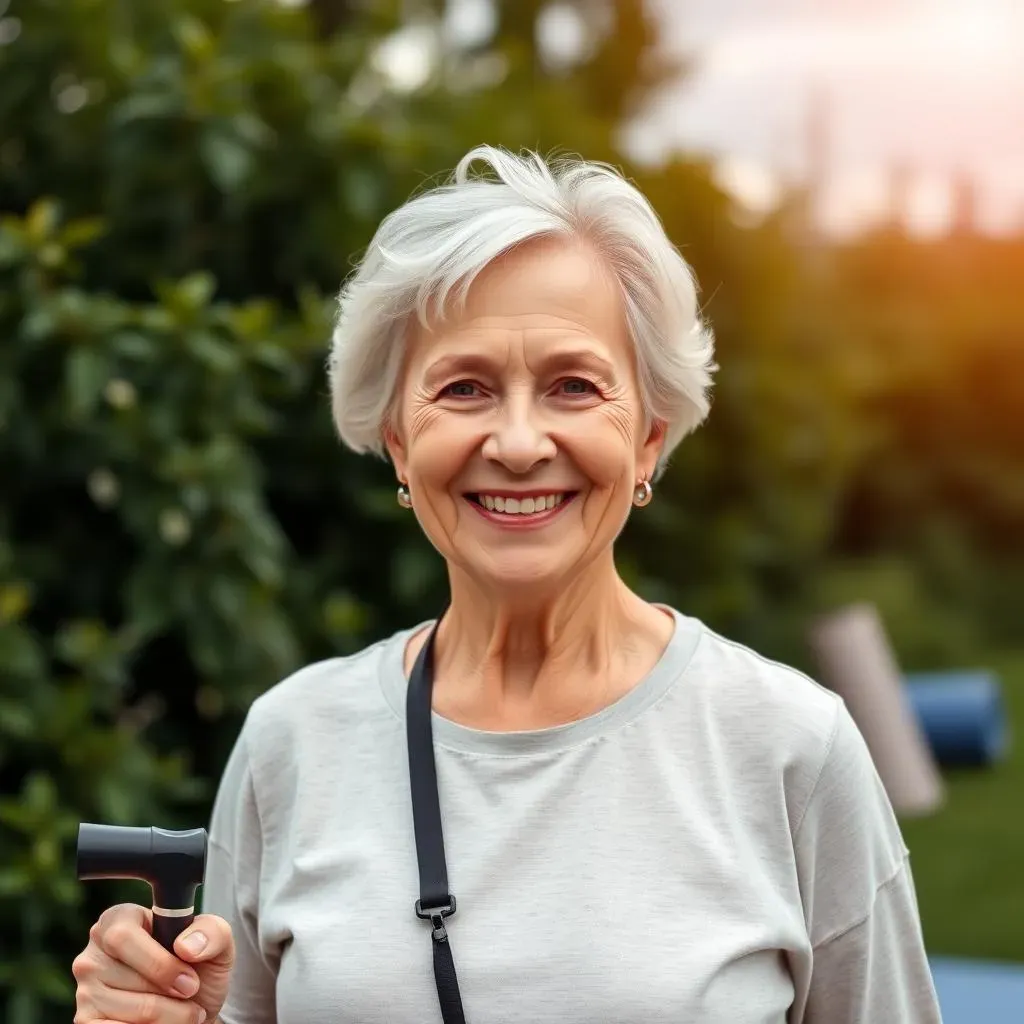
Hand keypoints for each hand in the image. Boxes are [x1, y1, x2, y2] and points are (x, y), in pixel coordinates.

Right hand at [73, 903, 234, 1023]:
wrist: (195, 1009)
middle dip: (173, 995)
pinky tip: (163, 1023)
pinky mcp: (86, 1023)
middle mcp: (93, 955)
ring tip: (184, 1012)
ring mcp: (85, 992)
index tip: (189, 980)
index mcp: (118, 920)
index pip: (123, 936)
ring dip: (170, 1017)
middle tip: (191, 995)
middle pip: (133, 978)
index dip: (161, 963)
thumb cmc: (199, 969)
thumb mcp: (216, 941)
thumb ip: (211, 932)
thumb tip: (186, 946)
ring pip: (133, 1011)